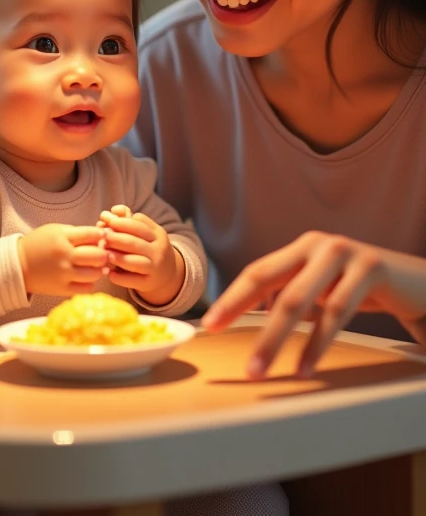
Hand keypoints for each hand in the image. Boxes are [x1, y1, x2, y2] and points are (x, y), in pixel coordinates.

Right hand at [17, 223, 108, 295]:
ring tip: (99, 266)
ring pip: (94, 273)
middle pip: (97, 255)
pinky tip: (88, 277)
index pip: (91, 234)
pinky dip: (91, 283)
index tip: (104, 235)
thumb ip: (76, 233)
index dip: (102, 234)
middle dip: (105, 253)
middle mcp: (64, 256)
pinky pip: (87, 288)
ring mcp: (64, 274)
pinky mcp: (62, 289)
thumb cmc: (39, 244)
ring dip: (101, 269)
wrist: (18, 265)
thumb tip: (100, 237)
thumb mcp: (55, 230)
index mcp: (62, 238)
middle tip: (106, 252)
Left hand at [98, 207, 184, 305]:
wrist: (166, 273)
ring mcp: (155, 268)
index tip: (106, 220)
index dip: (121, 222)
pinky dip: (120, 277)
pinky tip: (109, 273)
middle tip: (101, 236)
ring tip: (104, 254)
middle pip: (134, 243)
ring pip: (134, 262)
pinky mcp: (149, 283)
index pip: (139, 225)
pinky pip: (133, 281)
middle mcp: (158, 250)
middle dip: (115, 238)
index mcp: (158, 234)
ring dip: (117, 257)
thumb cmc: (149, 247)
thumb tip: (115, 209)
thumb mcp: (146, 232)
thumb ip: (130, 220)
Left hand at [201, 231, 425, 379]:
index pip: (257, 272)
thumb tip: (250, 311)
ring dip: (276, 340)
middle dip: (243, 319)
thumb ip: (292, 292)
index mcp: (301, 248)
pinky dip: (317, 343)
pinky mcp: (369, 268)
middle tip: (228, 350)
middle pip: (270, 282)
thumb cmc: (365, 287)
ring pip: (298, 300)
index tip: (209, 324)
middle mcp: (317, 244)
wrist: (419, 281)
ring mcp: (343, 252)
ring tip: (261, 370)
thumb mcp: (324, 287)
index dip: (231, 298)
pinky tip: (304, 367)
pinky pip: (336, 311)